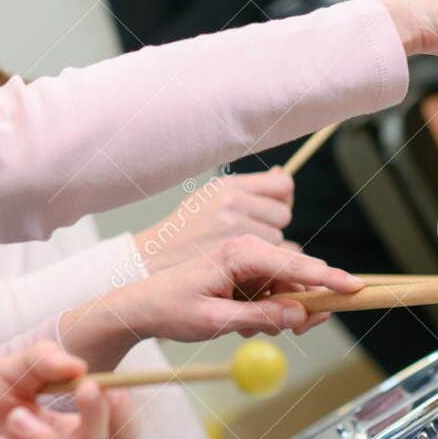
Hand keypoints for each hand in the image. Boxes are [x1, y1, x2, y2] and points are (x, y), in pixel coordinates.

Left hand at [59, 236, 352, 368]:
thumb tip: (300, 316)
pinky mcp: (245, 272)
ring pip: (288, 288)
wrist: (142, 305)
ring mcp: (247, 260)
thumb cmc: (171, 309)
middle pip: (299, 276)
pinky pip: (274, 292)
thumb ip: (260, 319)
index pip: (297, 264)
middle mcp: (247, 249)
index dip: (330, 279)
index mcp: (240, 253)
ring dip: (279, 314)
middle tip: (294, 334)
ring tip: (243, 328)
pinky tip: (241, 323)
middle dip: (302, 307)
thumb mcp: (216, 322)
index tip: (357, 289)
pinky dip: (268, 312)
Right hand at [134, 170, 292, 273]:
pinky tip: (239, 265)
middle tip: (248, 235)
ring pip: (278, 239)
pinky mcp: (233, 255)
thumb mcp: (210, 199)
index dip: (281, 199)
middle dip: (272, 226)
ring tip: (237, 251)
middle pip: (283, 214)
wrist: (154, 258)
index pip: (283, 185)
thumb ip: (248, 190)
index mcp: (228, 185)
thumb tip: (280, 173)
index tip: (268, 210)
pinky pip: (267, 260)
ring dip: (265, 248)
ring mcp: (233, 229)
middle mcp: (232, 202)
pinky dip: (259, 265)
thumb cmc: (185, 230)